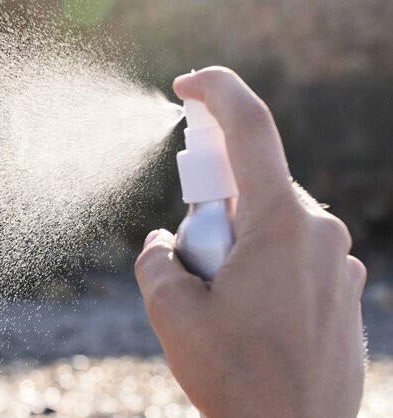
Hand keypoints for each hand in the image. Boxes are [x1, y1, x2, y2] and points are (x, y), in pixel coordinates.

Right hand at [134, 67, 366, 417]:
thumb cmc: (237, 377)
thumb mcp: (170, 311)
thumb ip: (156, 257)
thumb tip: (166, 242)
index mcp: (281, 225)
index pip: (252, 128)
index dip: (216, 92)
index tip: (187, 85)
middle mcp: (320, 234)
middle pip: (251, 186)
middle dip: (208, 209)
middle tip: (189, 259)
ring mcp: (338, 264)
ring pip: (268, 225)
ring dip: (231, 246)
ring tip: (218, 306)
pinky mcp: (341, 290)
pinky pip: (290, 256)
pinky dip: (257, 268)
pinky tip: (246, 318)